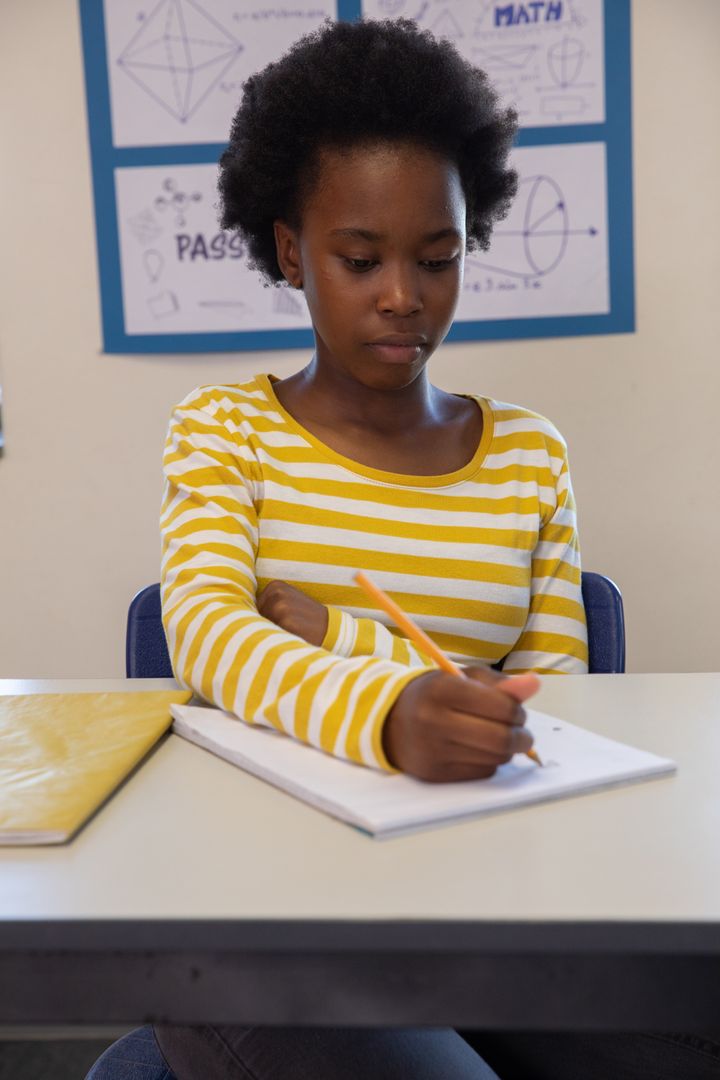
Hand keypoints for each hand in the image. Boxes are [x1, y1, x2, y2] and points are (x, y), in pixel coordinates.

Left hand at [256, 580, 328, 647]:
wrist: (331, 629)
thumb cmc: (304, 619)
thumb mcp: (287, 602)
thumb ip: (266, 605)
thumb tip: (240, 617)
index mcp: (275, 586)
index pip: (250, 608)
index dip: (260, 620)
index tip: (277, 624)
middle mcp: (277, 593)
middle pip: (253, 618)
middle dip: (263, 627)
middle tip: (285, 631)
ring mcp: (282, 606)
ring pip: (261, 626)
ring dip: (270, 634)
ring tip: (289, 633)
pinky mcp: (288, 621)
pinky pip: (271, 634)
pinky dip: (278, 640)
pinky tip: (292, 637)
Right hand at [383, 667, 539, 781]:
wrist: (390, 722)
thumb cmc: (434, 695)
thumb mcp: (462, 678)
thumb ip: (500, 683)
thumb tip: (534, 684)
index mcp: (442, 689)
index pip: (501, 706)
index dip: (518, 710)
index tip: (517, 709)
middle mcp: (434, 721)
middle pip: (501, 739)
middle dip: (522, 736)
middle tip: (521, 731)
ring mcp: (433, 751)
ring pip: (495, 758)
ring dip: (507, 749)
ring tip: (498, 737)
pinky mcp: (435, 774)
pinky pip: (482, 773)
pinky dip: (490, 762)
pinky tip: (479, 750)